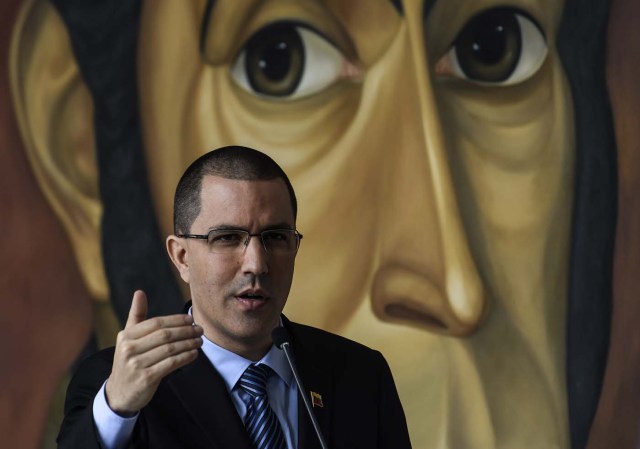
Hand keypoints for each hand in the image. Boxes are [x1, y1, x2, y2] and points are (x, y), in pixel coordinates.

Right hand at [105, 290, 202, 414]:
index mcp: (126, 336)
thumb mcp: (128, 338)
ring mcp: (137, 364)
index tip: (191, 319)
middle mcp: (129, 349)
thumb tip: (140, 292)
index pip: (156, 323)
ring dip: (189, 344)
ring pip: (170, 349)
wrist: (119, 394)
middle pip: (165, 335)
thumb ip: (136, 316)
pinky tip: (194, 354)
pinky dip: (185, 357)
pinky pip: (171, 364)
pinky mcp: (146, 378)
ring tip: (199, 341)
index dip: (176, 320)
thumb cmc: (129, 361)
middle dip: (186, 331)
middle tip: (200, 330)